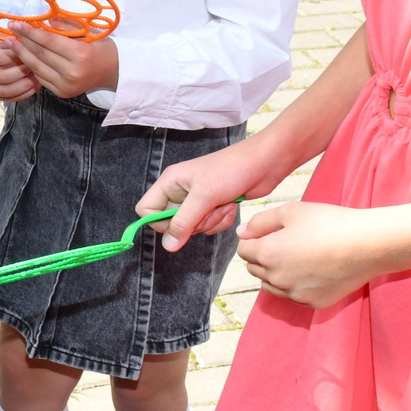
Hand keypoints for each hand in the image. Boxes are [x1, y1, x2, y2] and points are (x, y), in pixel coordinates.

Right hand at [0, 37, 35, 101]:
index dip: (16, 56)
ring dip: (25, 84)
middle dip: (22, 72)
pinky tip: (36, 85)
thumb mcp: (8, 36)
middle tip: (36, 66)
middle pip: (3, 77)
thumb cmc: (6, 43)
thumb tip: (31, 41)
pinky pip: (11, 98)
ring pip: (7, 91)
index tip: (31, 52)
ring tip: (38, 77)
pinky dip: (25, 93)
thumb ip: (17, 40)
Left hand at [9, 23, 115, 99]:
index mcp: (80, 54)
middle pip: (40, 54)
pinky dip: (31, 66)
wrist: (114, 72)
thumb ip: (67, 26)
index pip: (48, 41)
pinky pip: (41, 77)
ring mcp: (66, 85)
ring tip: (10, 43)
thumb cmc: (102, 47)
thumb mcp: (89, 32)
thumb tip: (44, 20)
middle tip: (8, 30)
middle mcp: (72, 72)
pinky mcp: (62, 93)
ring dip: (21, 54)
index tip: (16, 23)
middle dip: (22, 41)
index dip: (30, 32)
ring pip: (37, 68)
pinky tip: (23, 56)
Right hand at [137, 135, 290, 250]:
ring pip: (193, 228)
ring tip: (223, 203)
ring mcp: (197, 201)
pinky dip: (221, 221)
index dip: (160, 222)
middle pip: (172, 224)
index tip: (180, 222)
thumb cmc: (232, 170)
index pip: (146, 210)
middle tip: (209, 208)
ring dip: (211, 222)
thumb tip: (168, 246)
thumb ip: (183, 222)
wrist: (264, 164)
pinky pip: (208, 227)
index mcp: (170, 182)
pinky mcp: (212, 207)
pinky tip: (230, 206)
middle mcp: (180, 192)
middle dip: (194, 222)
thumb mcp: (204, 197)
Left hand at [235, 201, 384, 308]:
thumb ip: (260, 222)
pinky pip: (294, 294)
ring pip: (272, 285)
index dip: (254, 238)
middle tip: (287, 241)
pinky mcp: (313, 303)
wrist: (367, 245)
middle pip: (255, 269)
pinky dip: (297, 284)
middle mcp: (277, 279)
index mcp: (267, 254)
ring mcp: (295, 294)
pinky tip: (314, 269)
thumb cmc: (329, 223)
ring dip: (277, 272)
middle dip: (263, 255)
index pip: (244, 250)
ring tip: (300, 255)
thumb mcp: (291, 211)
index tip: (270, 232)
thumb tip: (242, 232)